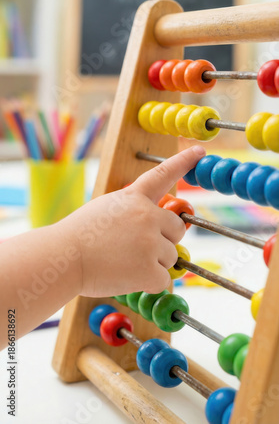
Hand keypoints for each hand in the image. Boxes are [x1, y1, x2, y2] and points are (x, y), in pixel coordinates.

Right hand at [60, 145, 205, 296]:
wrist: (62, 258)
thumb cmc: (79, 236)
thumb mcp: (106, 208)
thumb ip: (133, 210)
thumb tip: (158, 223)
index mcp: (134, 198)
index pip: (163, 175)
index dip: (183, 162)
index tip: (200, 152)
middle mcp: (147, 216)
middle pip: (178, 229)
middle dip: (165, 240)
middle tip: (138, 247)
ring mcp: (150, 243)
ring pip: (171, 256)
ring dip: (153, 263)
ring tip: (123, 261)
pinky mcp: (150, 270)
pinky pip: (162, 279)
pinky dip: (148, 282)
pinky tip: (126, 276)